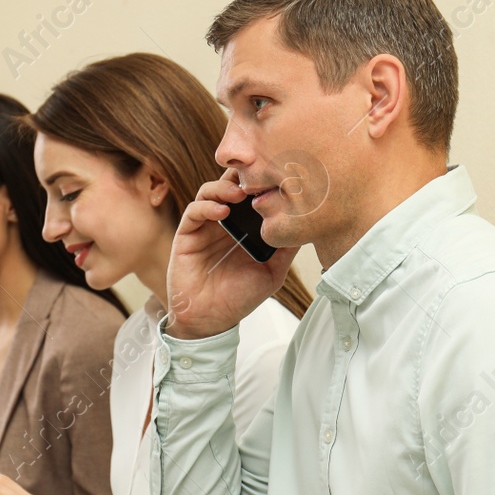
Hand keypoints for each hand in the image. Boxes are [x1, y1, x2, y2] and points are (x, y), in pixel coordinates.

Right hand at [165, 172, 299, 340]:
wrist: (210, 319)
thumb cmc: (239, 298)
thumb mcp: (272, 273)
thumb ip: (285, 250)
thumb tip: (306, 226)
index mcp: (245, 227)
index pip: (252, 194)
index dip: (261, 182)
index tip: (277, 177)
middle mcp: (225, 222)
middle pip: (231, 185)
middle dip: (242, 176)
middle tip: (256, 175)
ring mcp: (205, 226)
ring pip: (210, 192)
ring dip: (224, 188)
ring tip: (239, 194)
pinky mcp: (187, 234)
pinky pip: (194, 211)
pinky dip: (207, 206)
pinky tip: (222, 212)